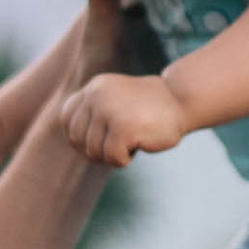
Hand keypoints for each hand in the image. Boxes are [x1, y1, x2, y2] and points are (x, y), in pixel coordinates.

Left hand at [57, 71, 188, 168]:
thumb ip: (95, 114)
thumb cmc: (150, 109)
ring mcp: (109, 110)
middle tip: (118, 146)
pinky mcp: (123, 128)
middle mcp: (97, 95)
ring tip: (132, 140)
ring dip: (113, 155)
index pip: (67, 119)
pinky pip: (113, 158)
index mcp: (94, 88)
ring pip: (94, 151)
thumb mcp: (115, 102)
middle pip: (77, 140)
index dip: (79, 138)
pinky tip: (139, 145)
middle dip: (96, 151)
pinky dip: (125, 160)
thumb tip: (75, 145)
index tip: (99, 141)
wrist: (181, 100)